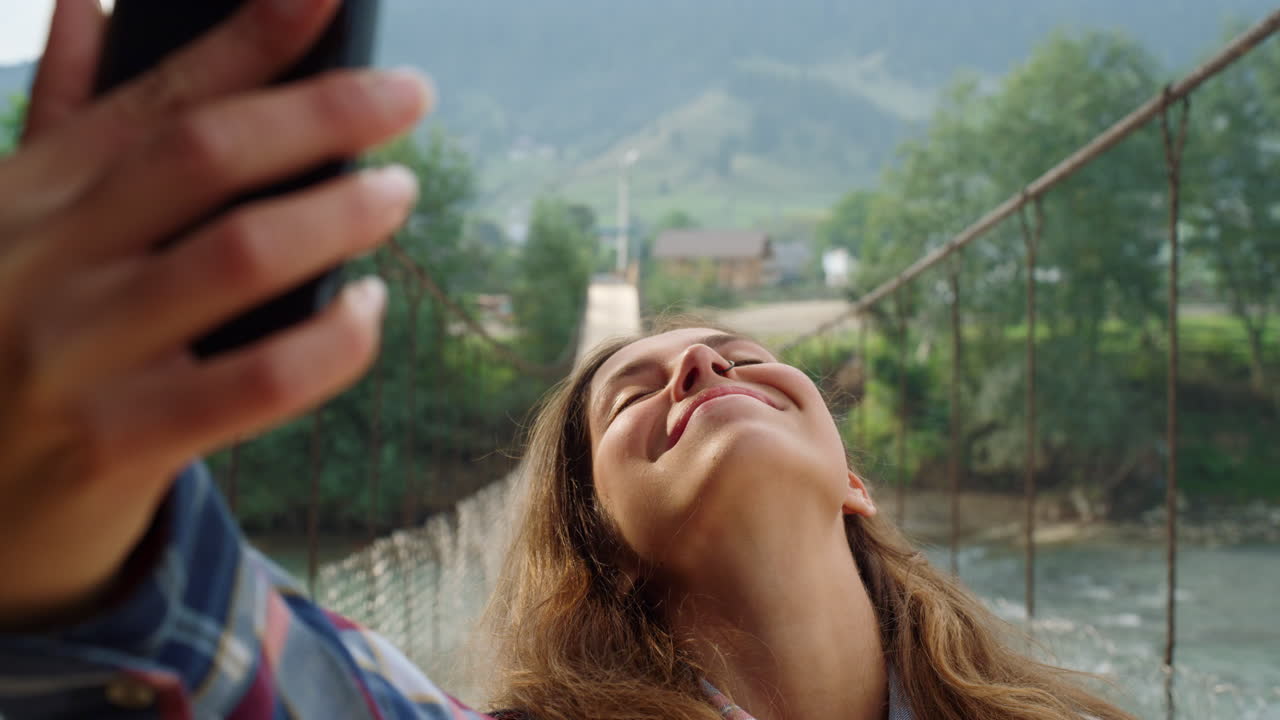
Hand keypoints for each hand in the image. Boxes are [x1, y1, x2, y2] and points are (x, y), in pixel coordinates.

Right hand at [0, 0, 429, 627]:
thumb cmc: (7, 339)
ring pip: (242, 257)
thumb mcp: (13, 222)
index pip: (157, 94)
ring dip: (340, 215)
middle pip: (208, 156)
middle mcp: (49, 260)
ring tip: (399, 191)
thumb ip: (63, 120)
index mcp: (30, 194)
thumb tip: (93, 3)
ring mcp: (77, 353)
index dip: (251, 36)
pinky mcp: (116, 443)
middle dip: (322, 113)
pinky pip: (259, 383)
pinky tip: (369, 310)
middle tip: (409, 94)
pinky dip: (335, 342)